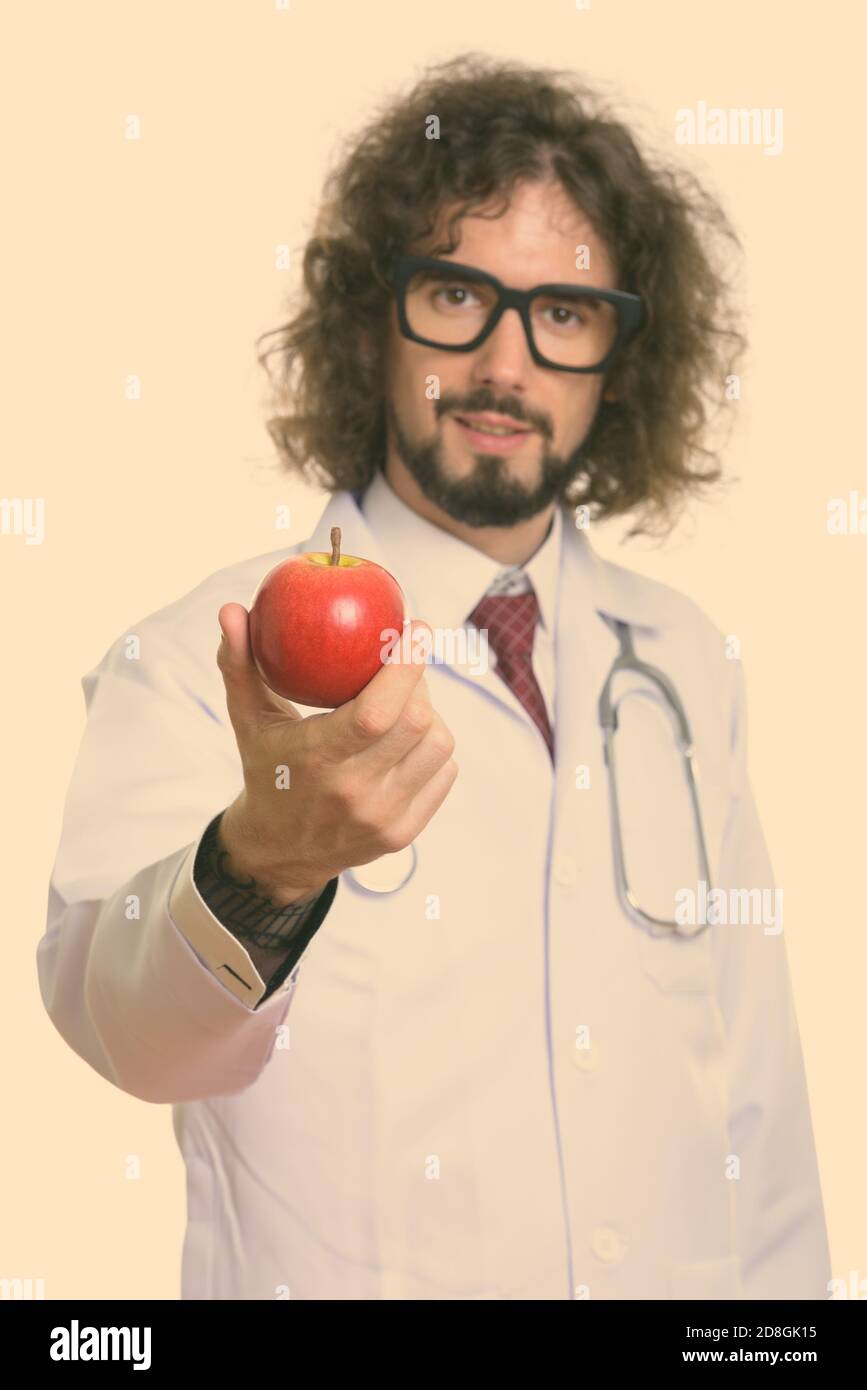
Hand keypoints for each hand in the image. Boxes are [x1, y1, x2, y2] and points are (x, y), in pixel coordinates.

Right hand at [214, 602, 457, 901]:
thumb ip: (239, 663)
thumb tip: (232, 610)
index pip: (377, 711)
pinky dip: (432, 748)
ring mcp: (383, 817)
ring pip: (439, 744)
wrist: (278, 852)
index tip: (416, 628)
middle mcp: (354, 793)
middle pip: (417, 722)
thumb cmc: (266, 768)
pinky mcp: (404, 834)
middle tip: (402, 667)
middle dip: (418, 683)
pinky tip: (407, 741)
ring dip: (428, 715)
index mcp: (316, 760)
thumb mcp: (248, 719)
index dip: (405, 665)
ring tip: (401, 706)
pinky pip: (444, 773)